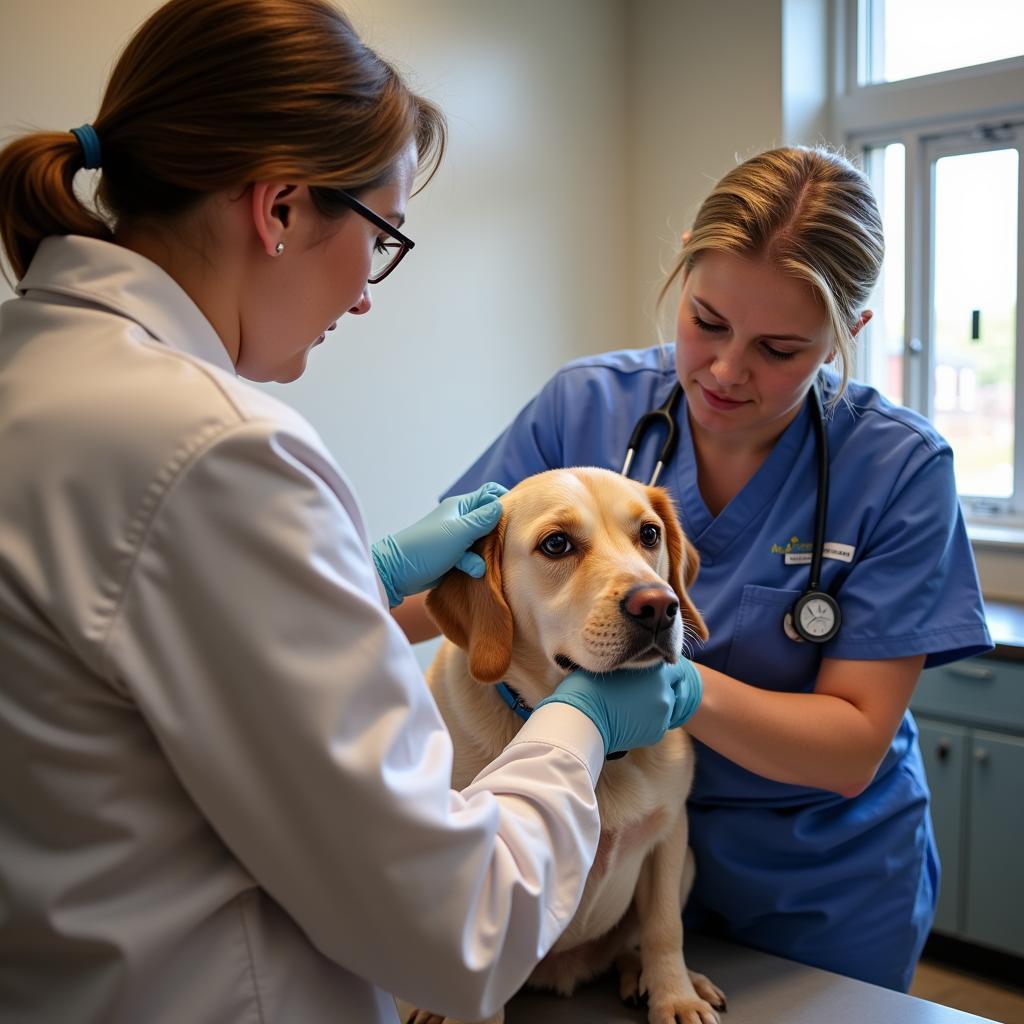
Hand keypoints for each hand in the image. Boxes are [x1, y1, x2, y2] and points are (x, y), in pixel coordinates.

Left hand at [371, 482, 506, 606]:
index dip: (504, 502)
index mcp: (461, 506)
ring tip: (478, 564)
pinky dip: (473, 564)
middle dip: (497, 533)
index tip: (514, 518)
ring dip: (484, 553)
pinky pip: (472, 558)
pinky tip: (473, 572)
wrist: (397, 572)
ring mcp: (456, 538)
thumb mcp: (459, 532)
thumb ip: (483, 519)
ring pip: (482, 542)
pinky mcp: (453, 557)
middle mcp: (460, 519)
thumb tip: (501, 506)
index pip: (490, 494)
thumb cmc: (427, 547)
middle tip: (503, 544)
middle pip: (489, 520)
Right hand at [536, 657, 702, 755]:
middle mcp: (665, 690)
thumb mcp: (612, 665)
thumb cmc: (588, 687)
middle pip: (670, 688)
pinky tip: (627, 721)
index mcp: (656, 669)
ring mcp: (663, 713)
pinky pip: (656, 724)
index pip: (673, 669)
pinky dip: (646, 723)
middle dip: (659, 689)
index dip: (661, 672)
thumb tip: (633, 663)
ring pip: (664, 707)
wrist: (582, 719)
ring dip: (653, 706)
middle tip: (637, 694)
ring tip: (629, 708)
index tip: (649, 677)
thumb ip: (632, 664)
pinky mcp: (657, 733)